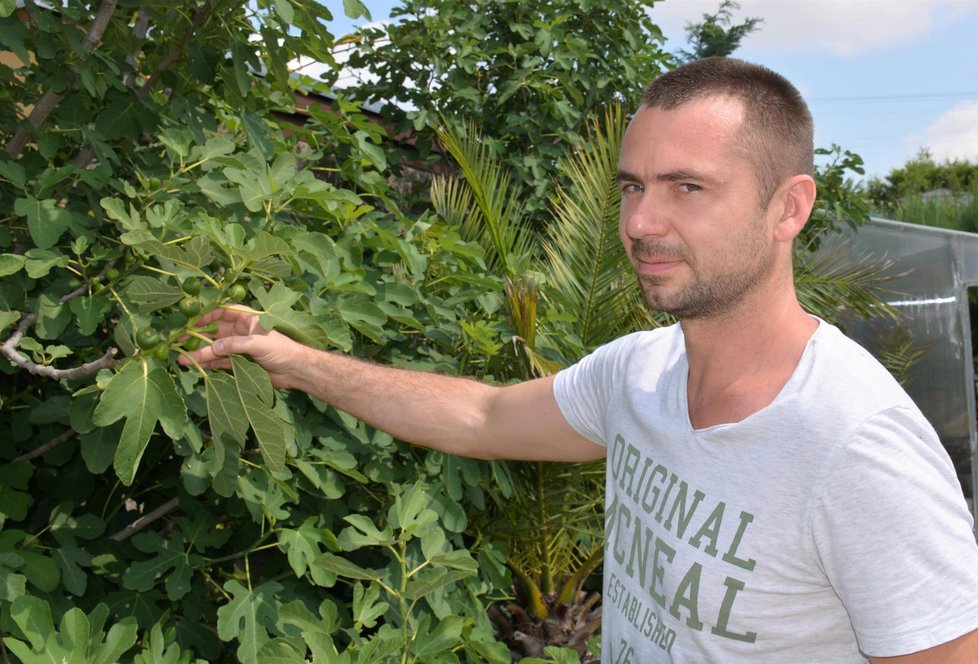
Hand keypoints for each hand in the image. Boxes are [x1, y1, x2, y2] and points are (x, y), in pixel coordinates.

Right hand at [178, 306, 306, 388]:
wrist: (296, 370)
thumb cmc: (282, 350)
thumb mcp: (258, 343)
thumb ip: (235, 345)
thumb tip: (212, 347)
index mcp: (248, 320)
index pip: (224, 311)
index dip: (208, 314)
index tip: (192, 320)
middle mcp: (242, 332)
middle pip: (215, 332)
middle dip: (197, 336)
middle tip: (178, 341)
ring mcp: (240, 348)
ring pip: (216, 349)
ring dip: (200, 353)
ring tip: (182, 358)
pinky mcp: (240, 364)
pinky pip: (221, 362)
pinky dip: (208, 364)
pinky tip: (195, 365)